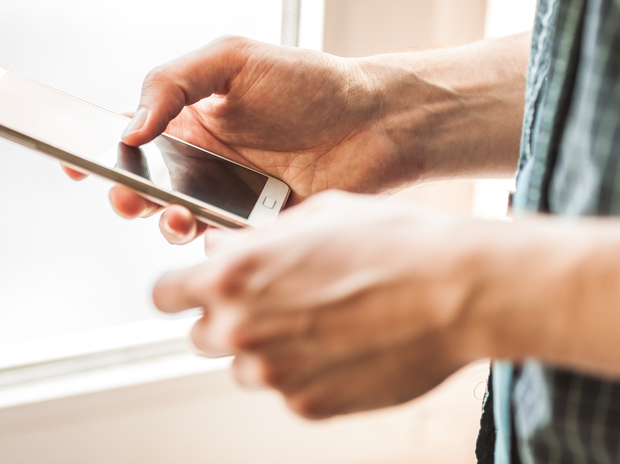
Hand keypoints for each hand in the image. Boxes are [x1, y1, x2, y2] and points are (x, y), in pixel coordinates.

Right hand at [69, 36, 407, 242]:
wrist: (377, 122)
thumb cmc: (309, 81)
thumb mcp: (234, 59)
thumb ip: (173, 81)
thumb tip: (129, 127)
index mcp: (190, 119)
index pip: (129, 136)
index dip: (95, 149)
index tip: (70, 161)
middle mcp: (202, 162)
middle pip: (144, 186)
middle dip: (126, 194)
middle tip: (128, 195)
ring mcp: (228, 198)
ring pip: (177, 222)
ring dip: (165, 222)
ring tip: (178, 215)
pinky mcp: (256, 229)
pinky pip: (220, 245)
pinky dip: (209, 245)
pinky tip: (217, 230)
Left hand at [152, 191, 484, 418]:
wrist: (455, 291)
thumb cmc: (396, 243)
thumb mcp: (318, 213)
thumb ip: (262, 238)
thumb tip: (237, 248)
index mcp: (235, 273)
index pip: (164, 293)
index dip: (181, 288)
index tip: (192, 289)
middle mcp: (244, 327)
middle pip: (200, 334)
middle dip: (227, 317)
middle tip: (271, 300)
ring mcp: (275, 374)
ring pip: (244, 367)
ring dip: (267, 348)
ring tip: (319, 322)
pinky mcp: (308, 406)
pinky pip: (289, 390)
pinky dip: (307, 372)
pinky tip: (345, 344)